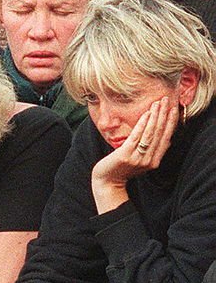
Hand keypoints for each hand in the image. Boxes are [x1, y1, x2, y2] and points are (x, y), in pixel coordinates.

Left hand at [91, 97, 177, 213]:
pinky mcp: (126, 155)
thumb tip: (168, 139)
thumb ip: (153, 152)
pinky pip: (136, 136)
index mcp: (155, 161)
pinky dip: (143, 124)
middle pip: (161, 133)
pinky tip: (146, 113)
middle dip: (164, 114)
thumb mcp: (142, 161)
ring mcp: (138, 158)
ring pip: (151, 133)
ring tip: (158, 102)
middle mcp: (149, 160)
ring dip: (155, 116)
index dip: (172, 122)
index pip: (167, 137)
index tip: (174, 107)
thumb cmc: (122, 169)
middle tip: (166, 99)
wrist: (107, 182)